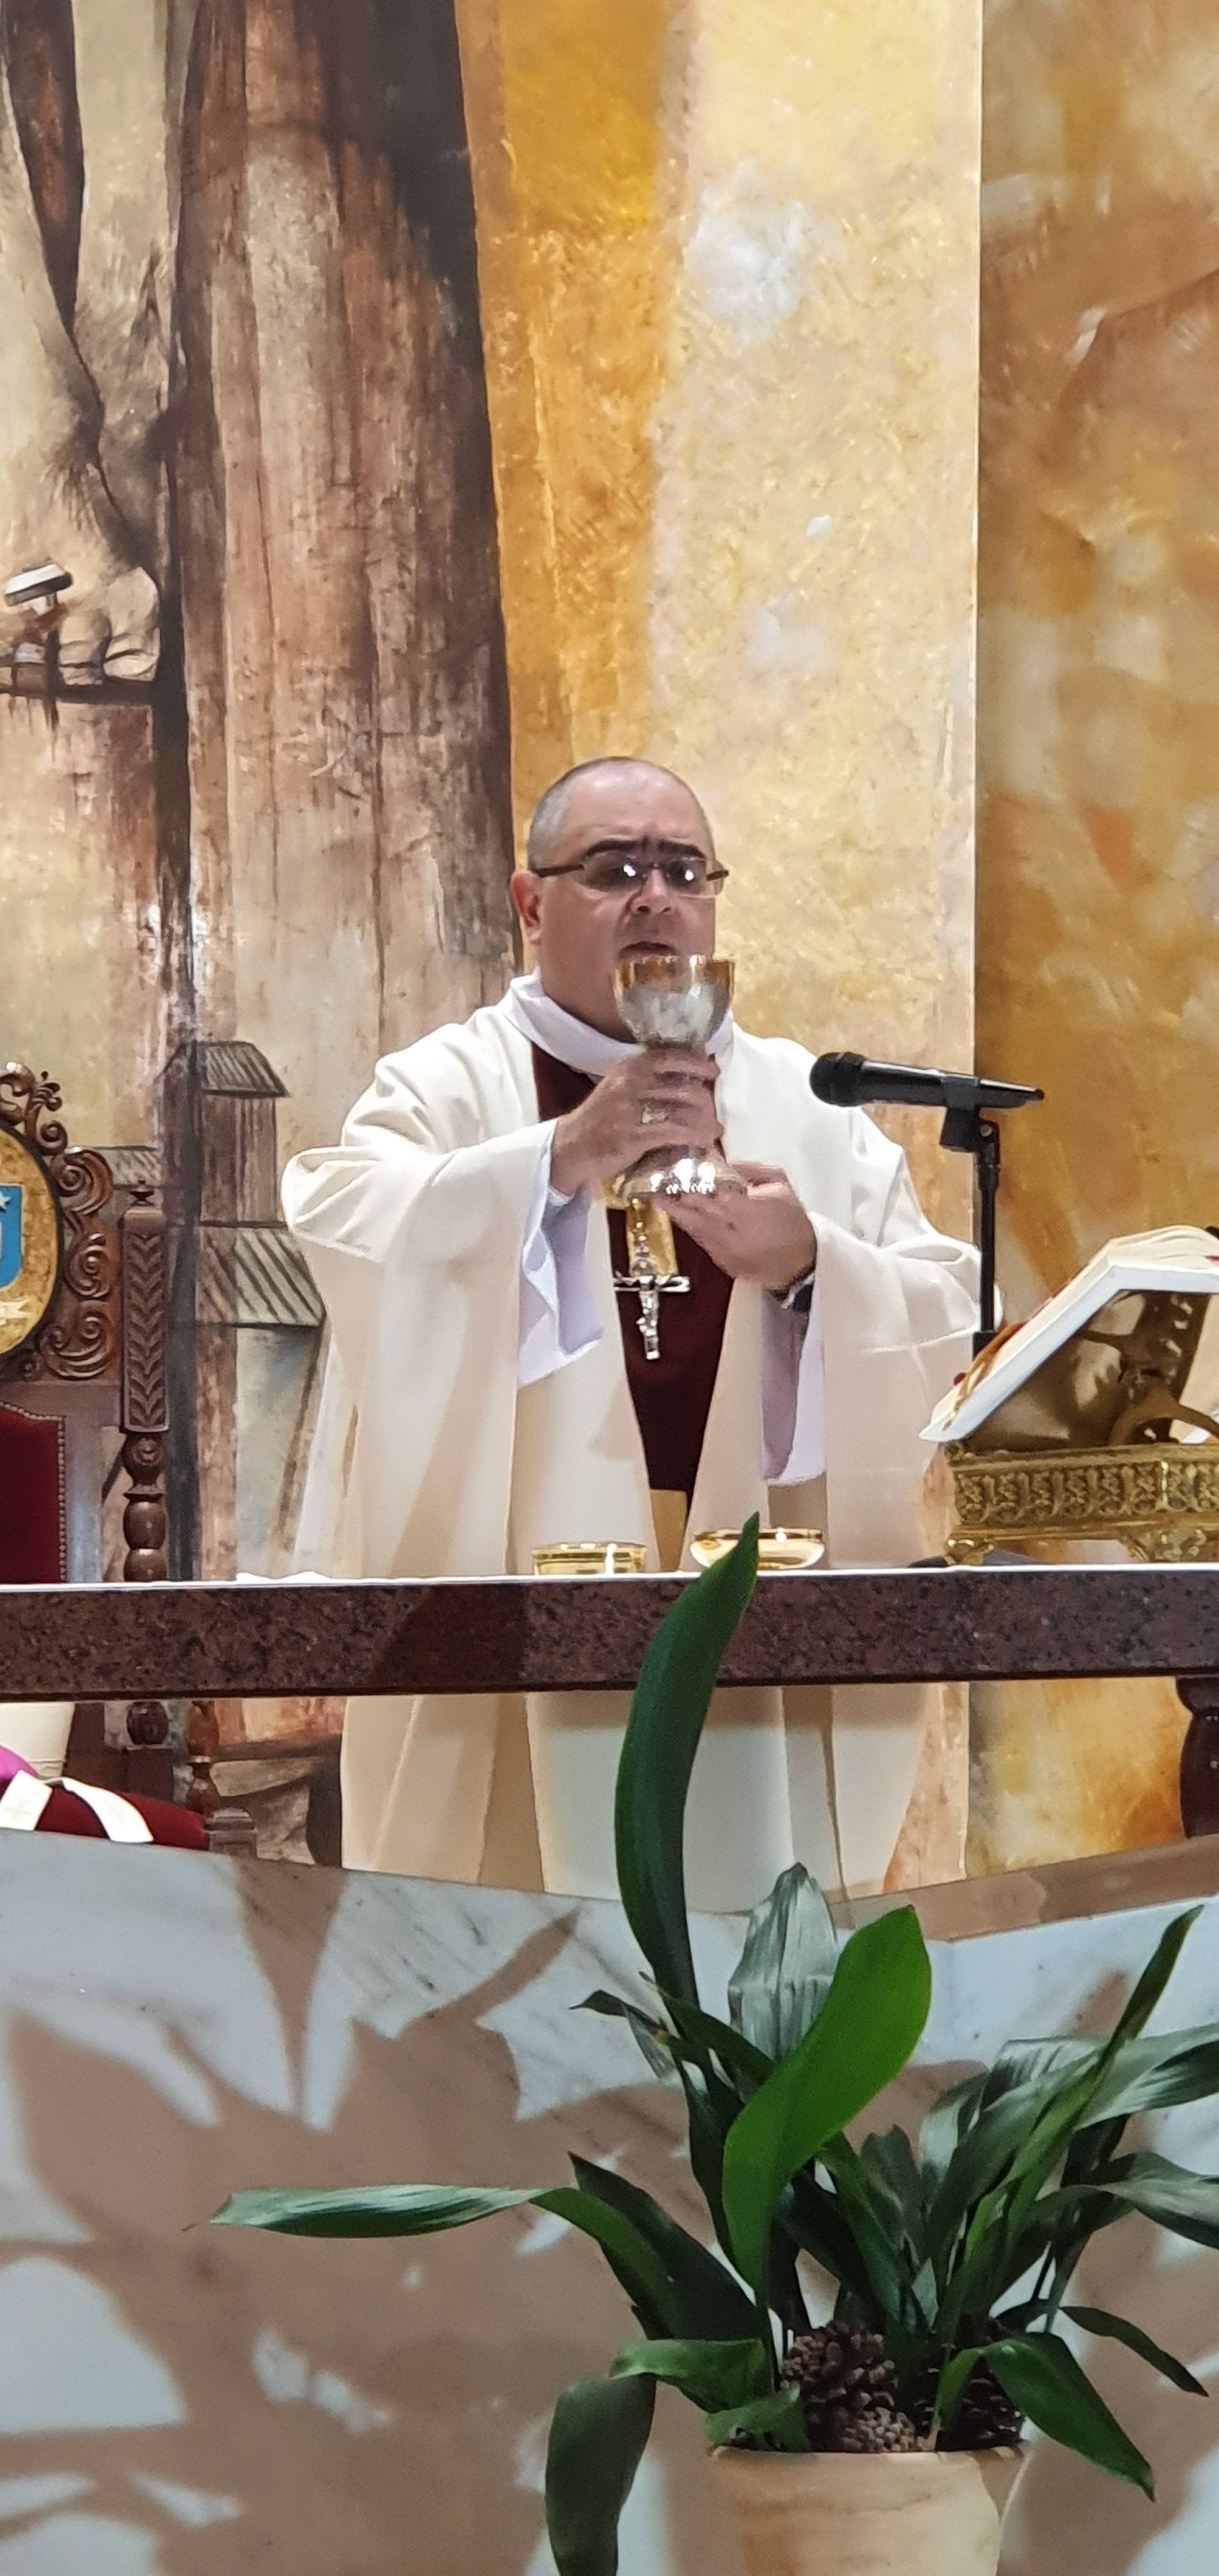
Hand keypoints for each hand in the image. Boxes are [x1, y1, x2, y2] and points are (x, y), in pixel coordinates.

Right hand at [550, 1050, 721, 1194]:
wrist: (571, 1146)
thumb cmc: (601, 1118)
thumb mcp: (618, 1087)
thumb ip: (646, 1077)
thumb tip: (686, 1070)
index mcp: (628, 1068)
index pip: (669, 1057)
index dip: (695, 1062)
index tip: (712, 1069)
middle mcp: (629, 1084)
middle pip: (681, 1085)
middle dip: (703, 1098)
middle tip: (713, 1109)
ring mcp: (629, 1110)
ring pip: (680, 1109)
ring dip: (703, 1120)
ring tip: (714, 1128)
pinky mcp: (631, 1137)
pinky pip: (673, 1133)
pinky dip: (694, 1136)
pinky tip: (704, 1141)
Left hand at [674, 1161, 816, 1292]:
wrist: (801, 1264)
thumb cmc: (793, 1223)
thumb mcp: (782, 1187)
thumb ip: (756, 1171)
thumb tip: (731, 1163)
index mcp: (749, 1210)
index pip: (716, 1194)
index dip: (700, 1184)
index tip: (685, 1172)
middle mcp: (734, 1231)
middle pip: (701, 1211)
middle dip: (682, 1198)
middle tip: (663, 1186)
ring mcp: (727, 1249)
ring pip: (697, 1229)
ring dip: (679, 1215)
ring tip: (662, 1202)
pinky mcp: (724, 1263)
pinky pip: (703, 1244)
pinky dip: (692, 1231)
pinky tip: (682, 1221)